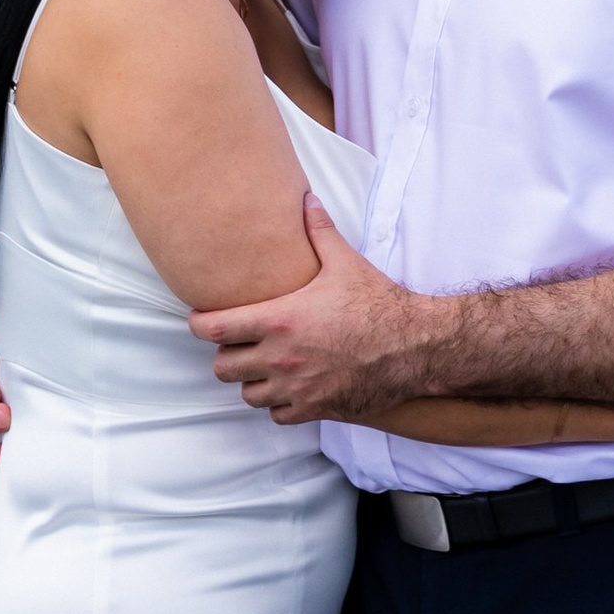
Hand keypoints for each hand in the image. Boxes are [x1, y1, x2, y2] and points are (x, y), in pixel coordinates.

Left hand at [190, 196, 436, 424]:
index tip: (199, 320)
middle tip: (238, 342)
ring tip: (263, 365)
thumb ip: (319, 231)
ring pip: (248, 395)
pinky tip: (290, 386)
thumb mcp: (345, 263)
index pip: (214, 329)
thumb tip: (306, 198)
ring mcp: (297, 388)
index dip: (199, 324)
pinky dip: (279, 404)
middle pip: (223, 368)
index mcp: (280, 320)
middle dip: (226, 354)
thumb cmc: (378, 303)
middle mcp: (281, 358)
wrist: (414, 346)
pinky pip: (278, 415)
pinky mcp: (315, 409)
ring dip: (251, 381)